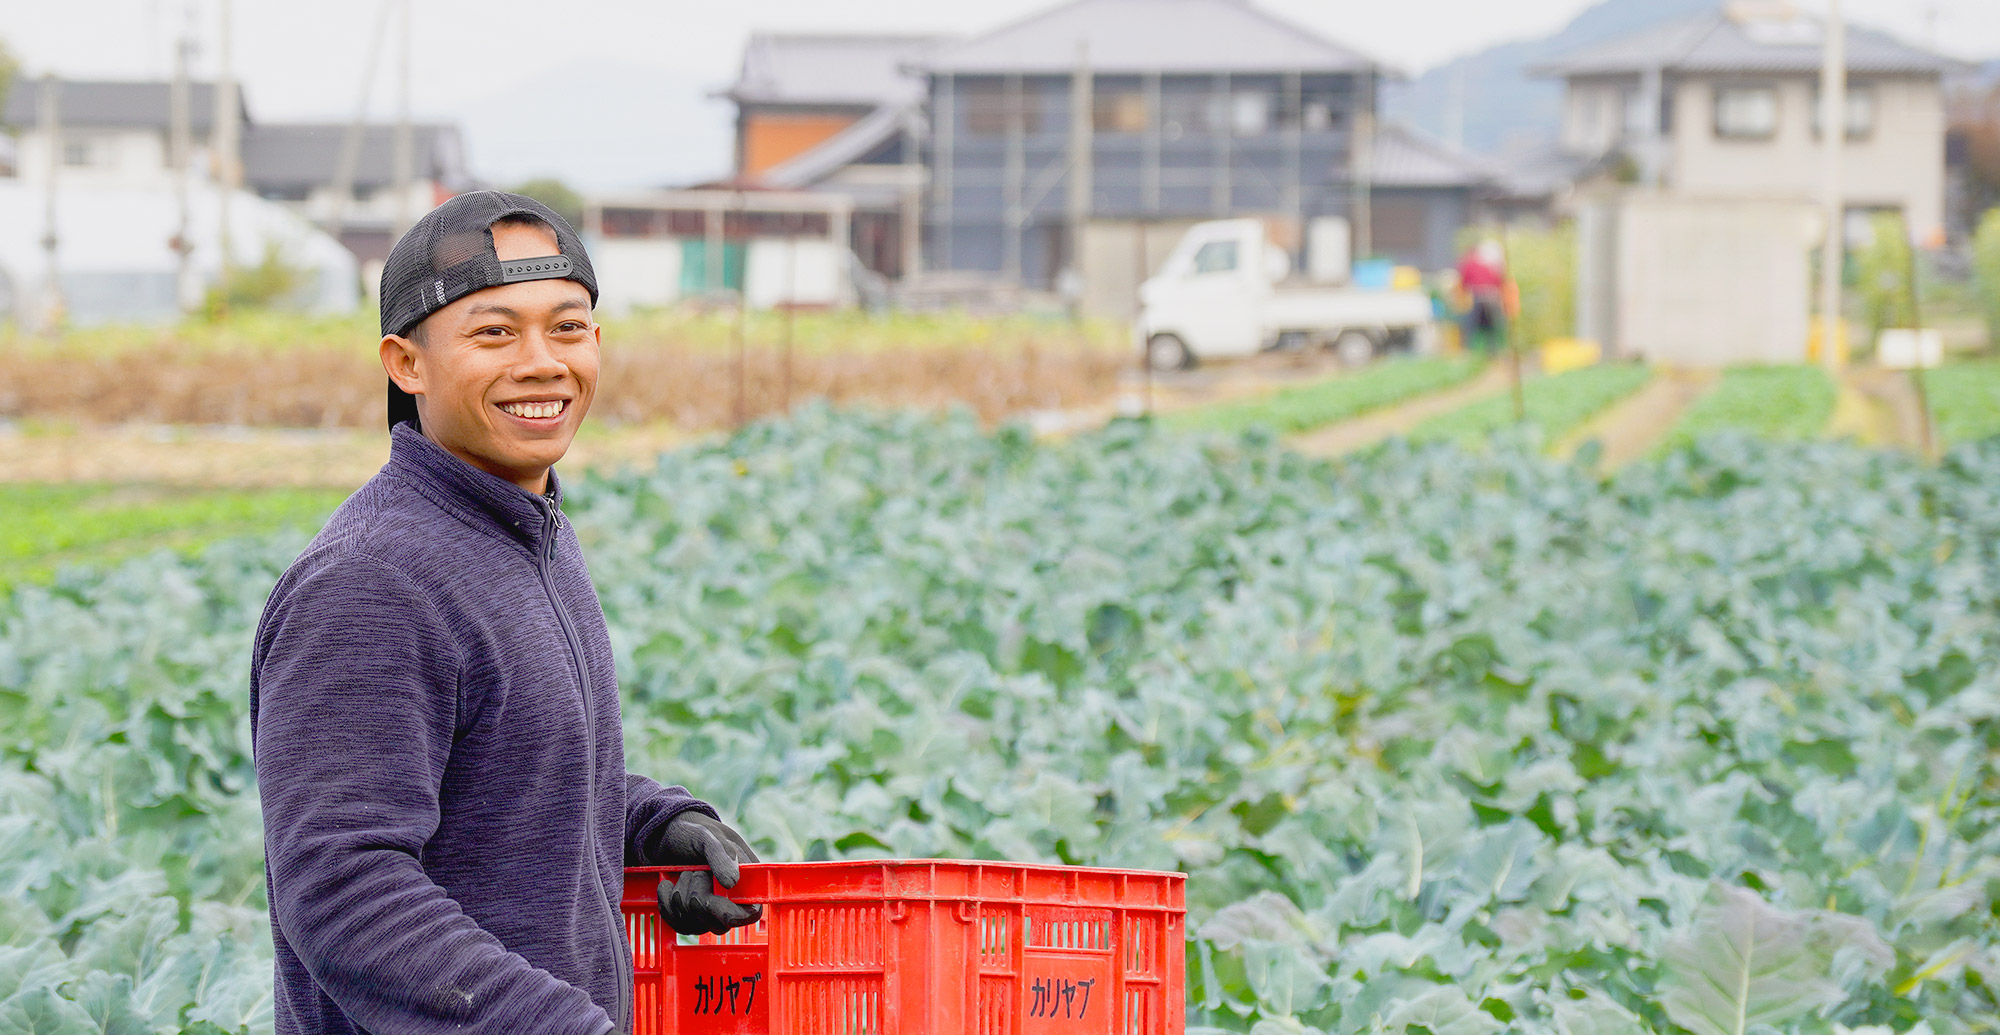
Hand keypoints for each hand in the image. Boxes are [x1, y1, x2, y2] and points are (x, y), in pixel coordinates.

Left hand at [654, 812, 761, 935]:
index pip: (752, 911)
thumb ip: (721, 853)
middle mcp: (731, 898)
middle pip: (721, 924)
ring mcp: (710, 910)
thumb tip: (732, 882)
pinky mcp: (691, 916)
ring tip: (682, 873)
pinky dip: (667, 905)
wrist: (664, 835)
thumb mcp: (706, 835)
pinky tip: (667, 885)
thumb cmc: (691, 831)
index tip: (710, 900)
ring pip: (698, 926)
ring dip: (682, 898)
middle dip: (699, 899)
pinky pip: (679, 926)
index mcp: (746, 878)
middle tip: (692, 872)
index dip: (734, 914)